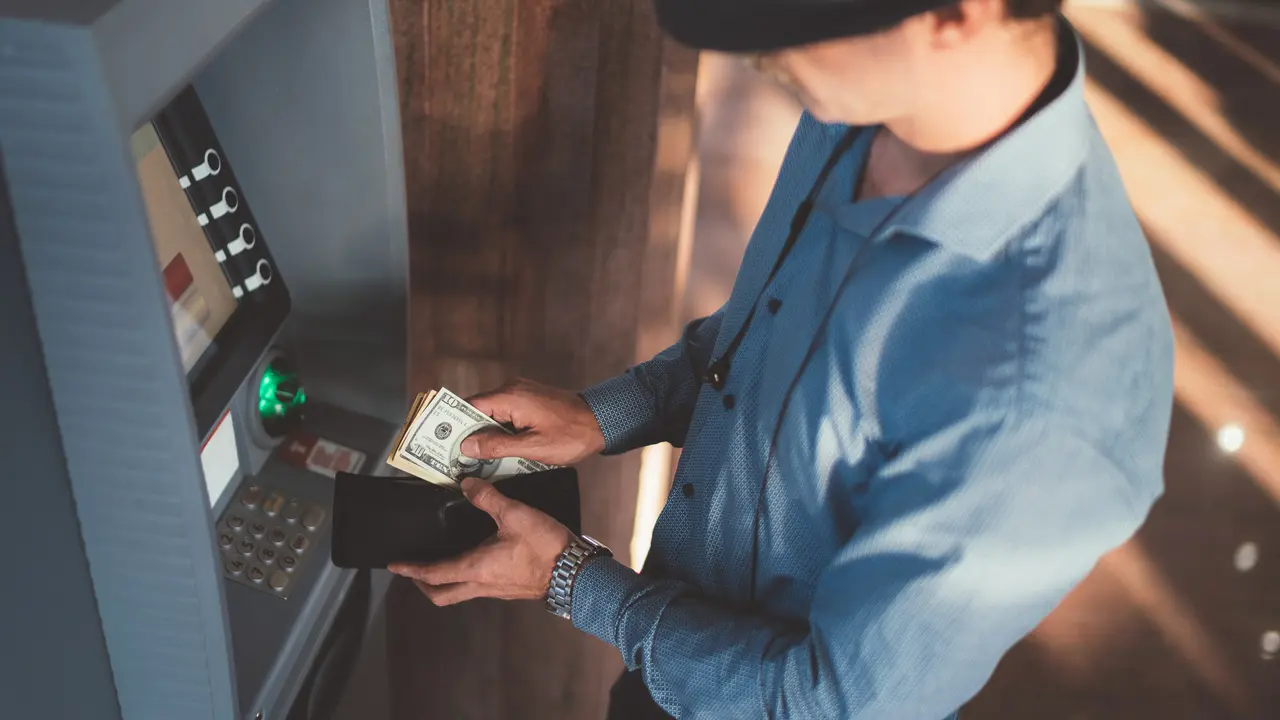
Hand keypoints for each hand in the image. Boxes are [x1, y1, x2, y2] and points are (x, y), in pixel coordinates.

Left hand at [388, 477, 575, 605]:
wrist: (575, 573)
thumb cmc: (545, 547)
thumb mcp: (515, 515)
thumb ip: (488, 498)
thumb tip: (467, 484)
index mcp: (476, 568)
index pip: (434, 573)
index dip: (411, 569)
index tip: (395, 566)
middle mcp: (482, 584)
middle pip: (442, 594)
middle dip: (424, 584)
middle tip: (414, 571)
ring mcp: (496, 590)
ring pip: (460, 592)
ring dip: (445, 581)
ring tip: (441, 563)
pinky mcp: (509, 589)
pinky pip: (479, 588)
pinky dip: (467, 577)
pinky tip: (476, 560)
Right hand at [462, 378, 605, 465]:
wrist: (602, 422)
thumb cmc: (571, 435)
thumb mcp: (532, 448)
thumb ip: (497, 446)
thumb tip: (468, 446)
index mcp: (511, 397)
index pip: (470, 407)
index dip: (454, 425)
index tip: (442, 442)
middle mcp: (513, 389)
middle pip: (478, 410)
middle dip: (467, 432)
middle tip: (455, 454)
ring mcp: (522, 393)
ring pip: (492, 413)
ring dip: (484, 432)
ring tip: (473, 456)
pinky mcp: (529, 400)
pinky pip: (506, 413)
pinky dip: (499, 429)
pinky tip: (496, 449)